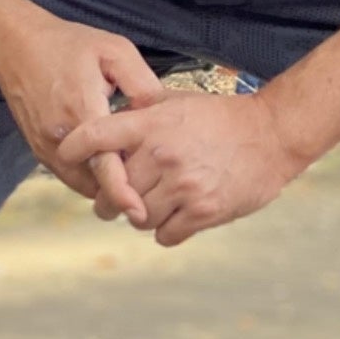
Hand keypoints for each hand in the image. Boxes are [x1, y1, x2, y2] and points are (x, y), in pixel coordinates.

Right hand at [0, 5, 165, 220]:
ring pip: (81, 183)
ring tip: (129, 174)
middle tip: (147, 186)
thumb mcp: (115, 51)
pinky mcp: (38, 150)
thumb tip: (162, 115)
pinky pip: (68, 175)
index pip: (104, 165)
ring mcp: (45, 147)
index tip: (139, 211)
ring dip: (103, 185)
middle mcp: (60, 137)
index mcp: (82, 112)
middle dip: (120, 190)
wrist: (15, 47)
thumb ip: (143, 84)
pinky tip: (106, 161)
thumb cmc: (67, 45)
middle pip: (94, 182)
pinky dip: (89, 176)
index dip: (122, 192)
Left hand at [52, 80, 317, 246]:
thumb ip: (139, 115)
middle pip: (112, 192)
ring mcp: (183, 185)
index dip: (73, 149)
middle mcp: (163, 155)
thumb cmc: (220, 118)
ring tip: (157, 203)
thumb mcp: (177, 103)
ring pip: (136, 218)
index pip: (94, 137)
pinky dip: (166, 230)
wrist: (274, 134)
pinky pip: (163, 234)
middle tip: (118, 199)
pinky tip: (178, 215)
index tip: (65, 157)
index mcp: (152, 125)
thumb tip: (97, 126)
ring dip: (142, 216)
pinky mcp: (203, 211)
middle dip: (112, 200)